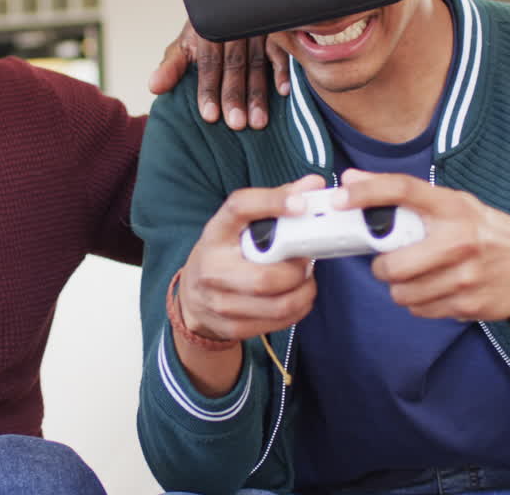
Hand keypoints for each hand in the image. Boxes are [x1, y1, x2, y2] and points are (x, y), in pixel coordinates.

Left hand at [148, 21, 290, 129]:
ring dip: (259, 93)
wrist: (229, 0)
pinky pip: (281, 50)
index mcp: (208, 29)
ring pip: (258, 62)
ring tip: (259, 121)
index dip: (208, 89)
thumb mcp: (185, 45)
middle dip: (235, 95)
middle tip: (237, 123)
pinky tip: (284, 92)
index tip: (210, 116)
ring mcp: (256, 27)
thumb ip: (172, 67)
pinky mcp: (276, 30)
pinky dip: (283, 71)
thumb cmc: (206, 33)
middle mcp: (233, 27)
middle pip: (234, 64)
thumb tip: (154, 88)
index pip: (208, 63)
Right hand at [172, 175, 323, 395]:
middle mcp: (212, 266)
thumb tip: (315, 183)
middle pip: (266, 276)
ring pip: (279, 304)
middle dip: (298, 270)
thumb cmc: (227, 252)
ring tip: (306, 279)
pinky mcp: (232, 326)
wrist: (194, 296)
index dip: (273, 203)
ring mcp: (219, 301)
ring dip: (304, 291)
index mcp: (216, 231)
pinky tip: (298, 296)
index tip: (302, 204)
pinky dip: (299, 308)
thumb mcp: (240, 225)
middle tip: (307, 259)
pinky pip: (279, 321)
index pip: (240, 208)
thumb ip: (276, 202)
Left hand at [338, 170, 509, 324]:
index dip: (369, 192)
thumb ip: (405, 195)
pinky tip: (437, 289)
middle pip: (392, 265)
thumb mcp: (453, 204)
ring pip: (402, 294)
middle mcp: (459, 241)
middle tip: (393, 262)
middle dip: (383, 268)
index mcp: (453, 208)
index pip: (404, 190)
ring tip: (419, 276)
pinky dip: (420, 303)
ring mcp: (464, 277)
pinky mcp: (468, 305)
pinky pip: (420, 310)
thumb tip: (350, 179)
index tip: (341, 196)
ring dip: (401, 288)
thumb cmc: (485, 232)